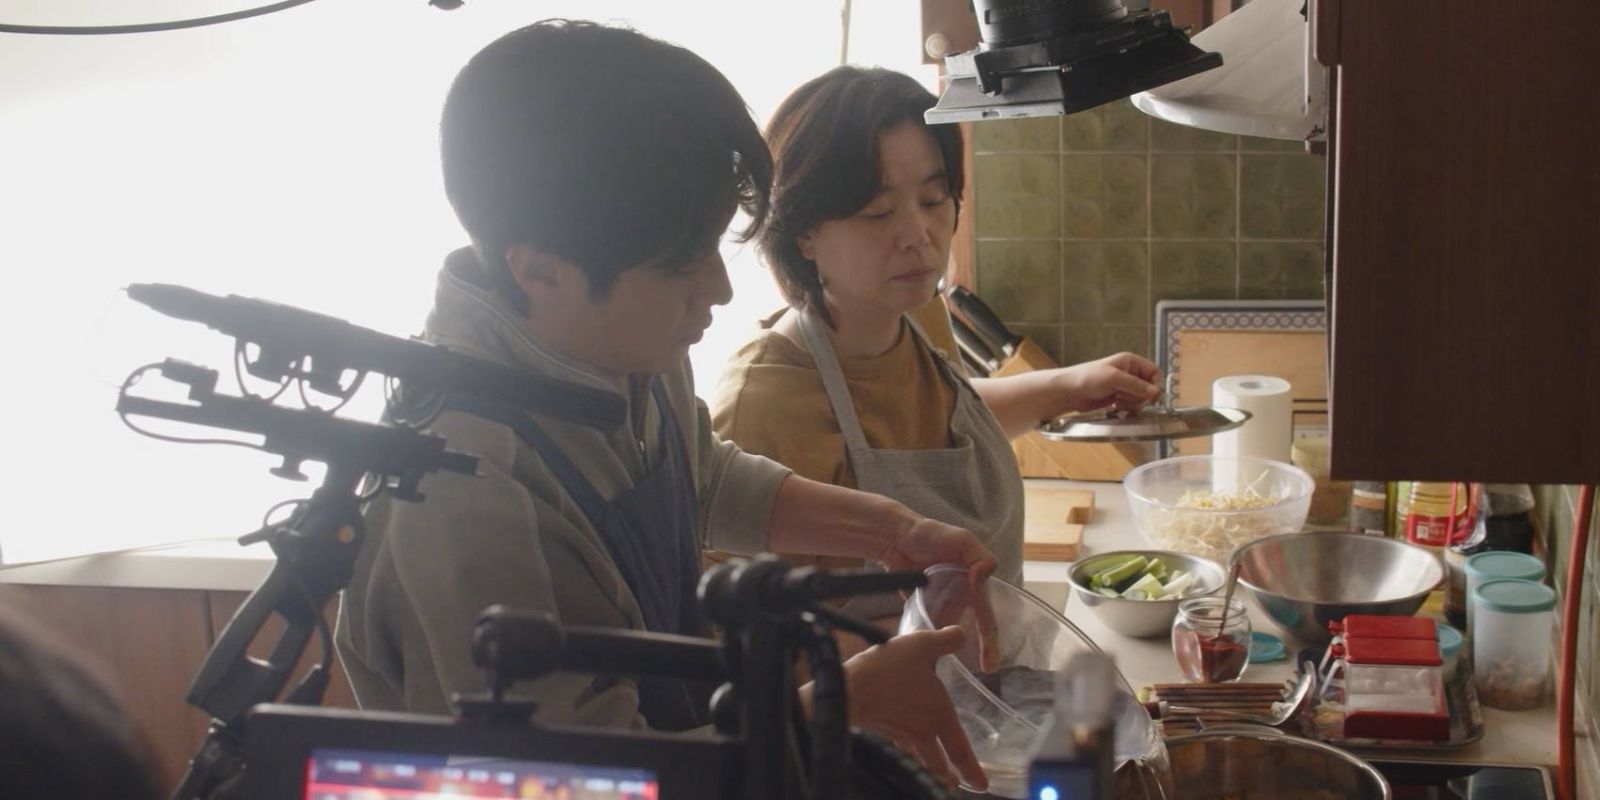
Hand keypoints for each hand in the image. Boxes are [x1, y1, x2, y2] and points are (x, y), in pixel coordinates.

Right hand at [841, 625, 988, 790]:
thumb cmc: (888, 670)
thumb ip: (946, 640)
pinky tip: (902, 742)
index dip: (972, 770)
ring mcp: (898, 733)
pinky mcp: (879, 728)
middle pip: (937, 763)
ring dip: (929, 766)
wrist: (846, 688)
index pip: (960, 750)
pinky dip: (906, 749)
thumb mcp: (922, 645)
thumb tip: (962, 635)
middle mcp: (920, 731)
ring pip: (918, 756)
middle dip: (948, 777)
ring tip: (935, 772)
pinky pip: (899, 744)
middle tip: (956, 786)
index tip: (982, 786)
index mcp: (938, 716)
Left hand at [877, 517, 999, 671]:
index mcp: (976, 582)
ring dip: (962, 650)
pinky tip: (937, 660)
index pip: (987, 613)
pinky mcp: (926, 606)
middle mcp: (964, 594)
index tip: (991, 660)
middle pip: (977, 626)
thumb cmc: (931, 534)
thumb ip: (978, 557)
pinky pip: (934, 626)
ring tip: (967, 672)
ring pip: (957, 630)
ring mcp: (945, 602)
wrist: (896, 538)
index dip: (990, 637)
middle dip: (984, 649)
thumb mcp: (961, 539)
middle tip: (988, 670)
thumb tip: (983, 576)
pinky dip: (937, 640)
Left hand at [1053, 352, 1160, 413]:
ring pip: (1141, 398)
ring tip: (1118, 401)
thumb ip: (1136, 385)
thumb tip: (1155, 392)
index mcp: (1130, 362)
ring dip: (1133, 403)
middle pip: (1149, 388)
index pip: (1154, 372)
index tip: (1151, 396)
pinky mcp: (1118, 398)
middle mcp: (1129, 373)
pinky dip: (1127, 408)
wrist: (1068, 391)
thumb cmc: (1087, 378)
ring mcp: (1123, 386)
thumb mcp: (1113, 378)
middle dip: (1141, 396)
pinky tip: (1116, 406)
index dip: (1155, 385)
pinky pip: (1131, 405)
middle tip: (1127, 398)